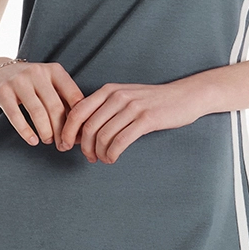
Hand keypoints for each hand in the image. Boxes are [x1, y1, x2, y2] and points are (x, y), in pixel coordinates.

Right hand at [0, 58, 86, 146]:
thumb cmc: (30, 83)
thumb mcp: (49, 84)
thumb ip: (64, 100)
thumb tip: (80, 130)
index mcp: (54, 70)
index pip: (74, 96)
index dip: (78, 120)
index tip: (77, 136)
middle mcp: (37, 72)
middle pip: (55, 107)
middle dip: (61, 130)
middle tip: (63, 145)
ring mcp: (18, 80)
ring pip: (37, 112)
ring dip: (46, 132)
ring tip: (48, 141)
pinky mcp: (2, 91)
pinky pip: (16, 115)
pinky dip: (26, 131)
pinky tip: (33, 141)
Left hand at [56, 78, 206, 163]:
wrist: (183, 97)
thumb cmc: (152, 101)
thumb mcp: (124, 98)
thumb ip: (103, 109)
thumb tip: (79, 131)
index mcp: (108, 90)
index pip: (77, 111)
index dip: (67, 132)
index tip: (65, 146)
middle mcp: (117, 96)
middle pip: (88, 127)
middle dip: (84, 147)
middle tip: (89, 158)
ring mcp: (132, 107)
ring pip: (103, 136)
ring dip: (99, 153)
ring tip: (103, 159)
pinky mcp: (146, 119)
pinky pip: (120, 141)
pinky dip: (112, 154)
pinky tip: (112, 158)